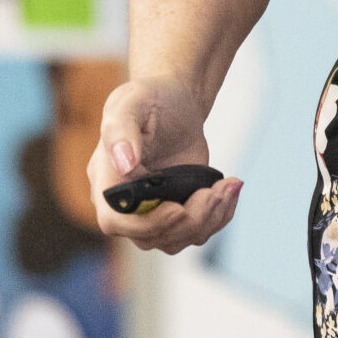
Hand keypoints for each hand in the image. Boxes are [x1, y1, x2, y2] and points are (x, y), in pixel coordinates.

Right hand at [89, 74, 240, 254]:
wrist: (176, 102)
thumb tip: (123, 162)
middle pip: (151, 237)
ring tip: (228, 187)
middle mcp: (126, 204)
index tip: (179, 209)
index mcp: (106, 180)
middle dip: (190, 220)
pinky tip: (230, 189)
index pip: (115, 221)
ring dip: (208, 219)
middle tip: (217, 191)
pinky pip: (196, 230)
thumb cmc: (148, 98)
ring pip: (177, 239)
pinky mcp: (178, 209)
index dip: (146, 224)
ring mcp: (153, 210)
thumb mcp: (130, 103)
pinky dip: (218, 216)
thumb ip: (121, 130)